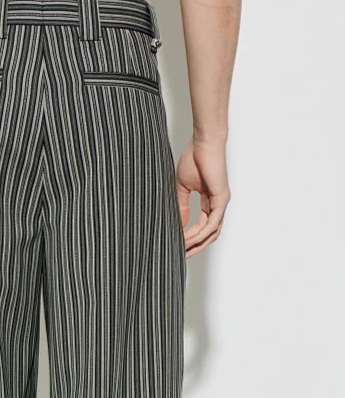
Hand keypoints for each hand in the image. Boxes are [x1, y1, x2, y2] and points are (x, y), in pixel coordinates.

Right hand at [176, 137, 230, 257]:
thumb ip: (181, 206)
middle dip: (196, 247)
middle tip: (181, 256)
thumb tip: (179, 224)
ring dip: (197, 243)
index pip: (202, 226)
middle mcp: (218, 204)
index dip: (190, 237)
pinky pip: (211, 223)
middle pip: (210, 234)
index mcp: (210, 201)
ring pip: (211, 232)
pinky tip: (187, 238)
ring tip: (182, 250)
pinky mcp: (221, 199)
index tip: (177, 244)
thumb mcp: (183, 187)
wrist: (204, 142)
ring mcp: (221, 203)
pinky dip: (199, 233)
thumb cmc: (194, 157)